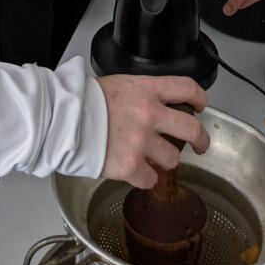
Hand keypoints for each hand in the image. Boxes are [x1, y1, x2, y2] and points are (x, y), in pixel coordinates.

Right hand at [97, 74, 208, 188]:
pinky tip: (135, 171)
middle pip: (191, 129)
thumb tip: (155, 103)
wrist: (64, 117)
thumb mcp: (119, 84)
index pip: (186, 88)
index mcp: (146, 90)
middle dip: (201, 140)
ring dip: (164, 160)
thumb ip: (142, 93)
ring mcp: (141, 141)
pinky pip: (150, 180)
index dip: (199, 98)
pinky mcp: (130, 165)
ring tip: (151, 158)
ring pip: (173, 158)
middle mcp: (149, 114)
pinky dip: (144, 178)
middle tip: (200, 145)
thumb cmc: (86, 100)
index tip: (200, 106)